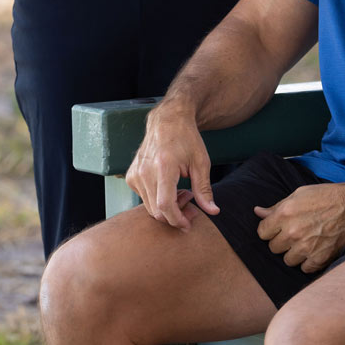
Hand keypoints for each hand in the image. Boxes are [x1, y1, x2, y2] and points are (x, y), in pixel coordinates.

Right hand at [125, 99, 216, 230]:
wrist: (167, 120)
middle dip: (175, 216)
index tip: (189, 224)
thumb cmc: (186, 139)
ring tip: (182, 193)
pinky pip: (143, 198)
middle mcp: (145, 171)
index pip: (165, 206)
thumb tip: (213, 211)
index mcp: (163, 166)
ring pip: (149, 207)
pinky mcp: (131, 175)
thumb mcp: (201, 162)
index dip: (177, 220)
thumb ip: (204, 189)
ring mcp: (135, 173)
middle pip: (157, 210)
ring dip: (166, 208)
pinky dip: (156, 200)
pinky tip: (169, 188)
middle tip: (191, 205)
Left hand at [253, 181, 344, 272]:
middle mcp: (293, 232)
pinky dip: (308, 261)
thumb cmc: (325, 196)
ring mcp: (306, 247)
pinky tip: (314, 250)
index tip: (276, 228)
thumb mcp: (298, 194)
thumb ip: (276, 206)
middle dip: (281, 241)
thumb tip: (257, 212)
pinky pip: (304, 268)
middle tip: (293, 234)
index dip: (269, 230)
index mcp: (285, 213)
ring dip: (293, 253)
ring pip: (287, 260)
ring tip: (304, 241)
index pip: (262, 232)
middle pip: (273, 248)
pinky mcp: (320, 258)